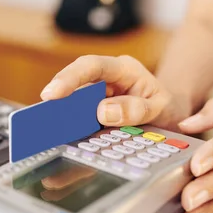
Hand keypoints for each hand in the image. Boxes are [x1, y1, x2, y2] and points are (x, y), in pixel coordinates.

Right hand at [40, 55, 191, 129]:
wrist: (172, 115)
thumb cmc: (167, 107)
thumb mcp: (162, 109)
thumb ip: (137, 109)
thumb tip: (103, 112)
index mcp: (122, 69)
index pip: (91, 66)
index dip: (69, 78)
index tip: (52, 94)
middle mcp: (104, 80)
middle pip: (73, 84)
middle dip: (55, 100)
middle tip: (40, 119)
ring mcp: (95, 97)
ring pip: (71, 104)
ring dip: (58, 119)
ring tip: (44, 136)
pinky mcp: (91, 113)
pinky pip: (76, 121)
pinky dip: (66, 133)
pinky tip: (57, 145)